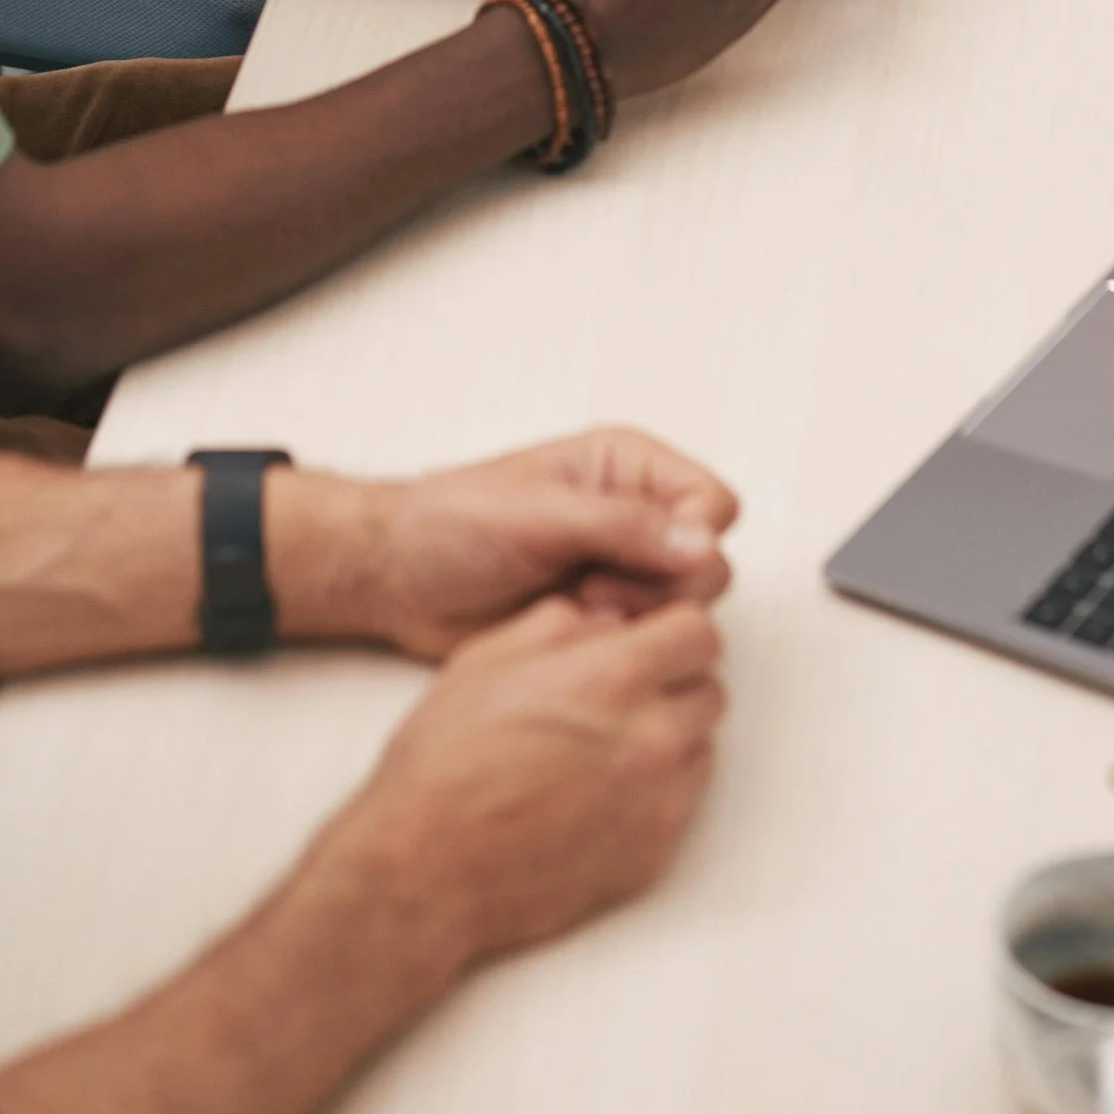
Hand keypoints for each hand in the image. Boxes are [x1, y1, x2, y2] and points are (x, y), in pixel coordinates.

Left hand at [285, 431, 737, 658]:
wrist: (400, 577)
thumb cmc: (452, 523)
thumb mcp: (536, 514)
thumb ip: (621, 525)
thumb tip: (701, 541)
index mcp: (627, 467)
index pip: (712, 503)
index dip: (690, 541)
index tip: (629, 560)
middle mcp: (636, 515)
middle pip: (709, 563)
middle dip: (659, 591)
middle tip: (592, 593)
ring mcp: (622, 570)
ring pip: (685, 609)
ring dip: (637, 621)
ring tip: (574, 612)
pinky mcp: (604, 618)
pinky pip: (648, 640)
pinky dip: (619, 646)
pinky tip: (570, 636)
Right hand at [334, 593, 725, 974]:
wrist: (426, 865)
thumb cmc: (446, 763)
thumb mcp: (490, 656)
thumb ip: (563, 624)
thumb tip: (605, 620)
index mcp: (613, 678)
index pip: (698, 632)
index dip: (670, 627)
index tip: (648, 636)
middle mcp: (650, 739)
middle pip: (709, 689)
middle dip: (673, 680)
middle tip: (623, 689)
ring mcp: (656, 804)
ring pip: (702, 747)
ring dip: (670, 734)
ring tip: (607, 741)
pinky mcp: (651, 856)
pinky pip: (683, 804)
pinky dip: (658, 789)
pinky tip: (603, 788)